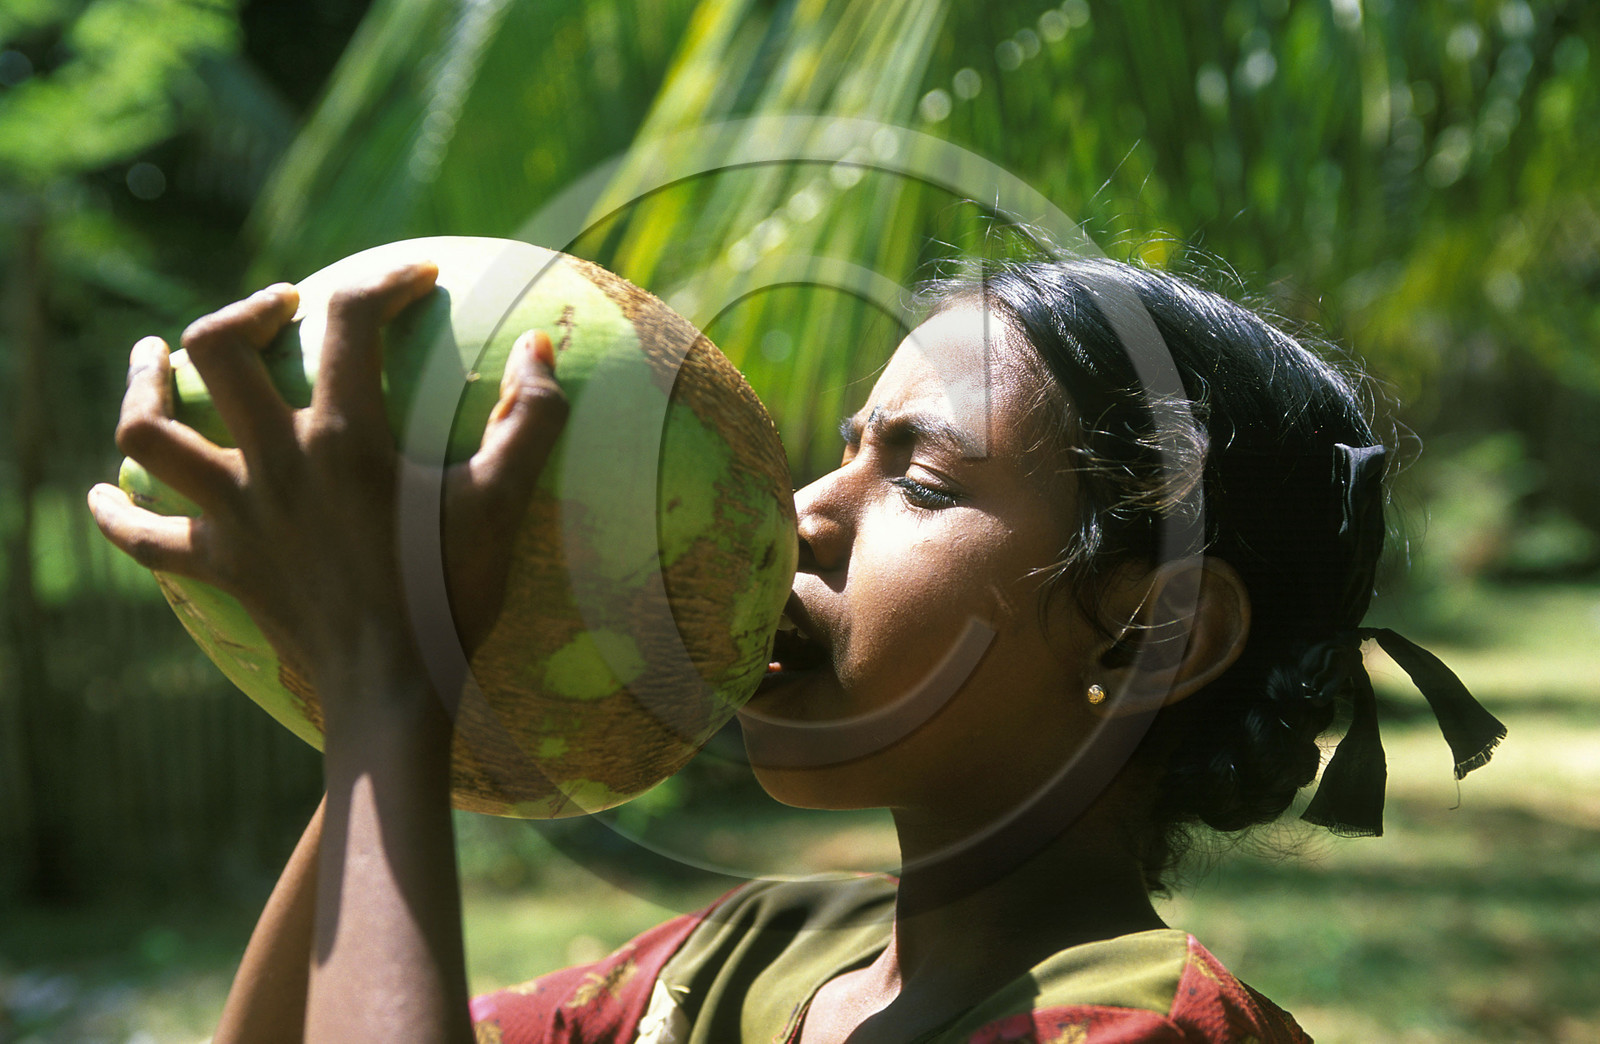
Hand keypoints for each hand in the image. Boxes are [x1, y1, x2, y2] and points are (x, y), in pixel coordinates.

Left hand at [89, 263, 567, 726]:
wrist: (395, 692)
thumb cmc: (453, 596)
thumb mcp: (503, 502)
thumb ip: (531, 418)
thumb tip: (539, 345)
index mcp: (343, 438)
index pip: (351, 320)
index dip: (385, 280)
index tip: (417, 278)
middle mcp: (274, 463)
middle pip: (217, 351)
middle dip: (246, 313)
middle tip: (279, 309)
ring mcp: (235, 515)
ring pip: (149, 434)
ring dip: (143, 386)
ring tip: (153, 357)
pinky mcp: (219, 565)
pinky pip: (143, 536)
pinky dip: (115, 512)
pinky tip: (102, 492)